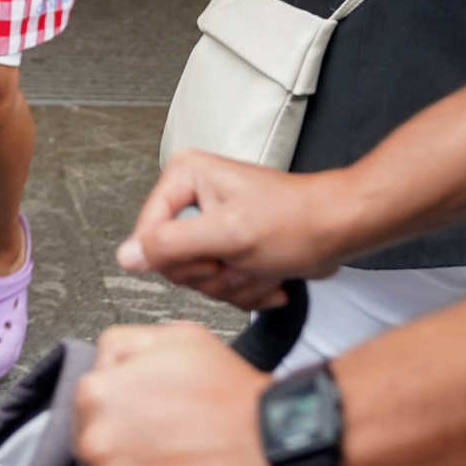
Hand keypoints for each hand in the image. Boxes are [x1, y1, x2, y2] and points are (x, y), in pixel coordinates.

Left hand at [74, 322, 305, 465]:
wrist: (282, 445)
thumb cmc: (235, 394)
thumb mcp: (176, 337)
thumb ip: (122, 346)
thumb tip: (103, 366)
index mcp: (97, 395)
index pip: (88, 418)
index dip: (125, 424)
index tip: (154, 431)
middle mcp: (96, 446)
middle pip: (100, 461)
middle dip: (132, 460)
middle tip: (178, 455)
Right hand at [119, 151, 350, 311]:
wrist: (339, 230)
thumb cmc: (297, 221)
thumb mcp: (229, 234)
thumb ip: (172, 245)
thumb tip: (127, 256)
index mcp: (185, 177)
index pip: (148, 235)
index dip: (182, 258)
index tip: (215, 254)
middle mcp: (192, 197)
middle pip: (173, 262)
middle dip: (215, 273)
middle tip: (242, 258)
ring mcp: (209, 224)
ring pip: (198, 279)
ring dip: (235, 283)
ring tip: (260, 264)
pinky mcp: (227, 247)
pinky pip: (219, 285)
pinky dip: (247, 289)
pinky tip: (269, 274)